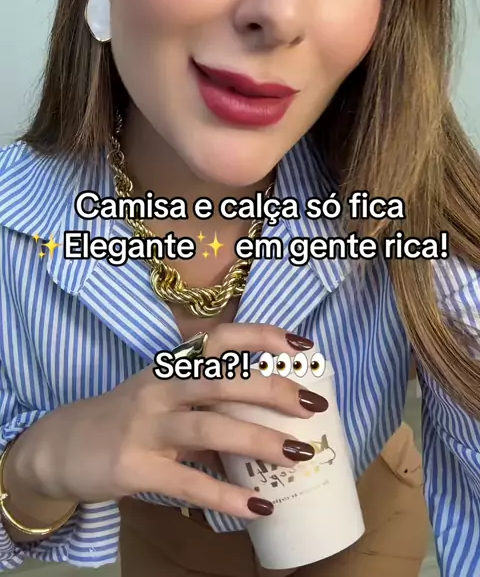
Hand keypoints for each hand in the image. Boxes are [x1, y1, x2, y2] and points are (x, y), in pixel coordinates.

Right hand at [21, 325, 326, 518]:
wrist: (61, 446)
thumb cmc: (126, 418)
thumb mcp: (164, 399)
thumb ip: (207, 405)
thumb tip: (266, 420)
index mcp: (171, 365)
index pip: (220, 338)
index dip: (261, 336)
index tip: (302, 343)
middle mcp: (160, 387)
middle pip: (222, 380)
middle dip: (271, 389)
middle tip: (313, 405)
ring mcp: (146, 425)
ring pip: (210, 426)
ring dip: (258, 439)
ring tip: (299, 454)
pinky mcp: (135, 467)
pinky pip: (189, 481)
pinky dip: (226, 495)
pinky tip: (258, 506)